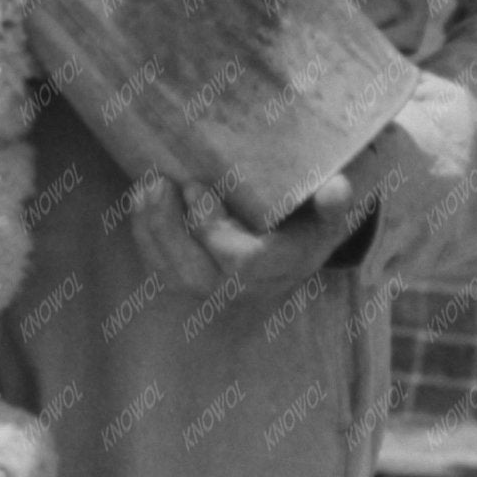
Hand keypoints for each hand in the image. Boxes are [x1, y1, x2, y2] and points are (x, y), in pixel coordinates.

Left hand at [129, 165, 380, 297]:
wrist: (298, 252)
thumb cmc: (312, 224)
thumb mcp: (331, 215)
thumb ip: (335, 203)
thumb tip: (338, 188)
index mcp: (282, 268)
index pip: (241, 263)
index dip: (212, 231)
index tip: (197, 188)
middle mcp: (247, 288)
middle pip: (196, 274)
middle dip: (169, 230)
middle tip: (158, 183)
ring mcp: (217, 293)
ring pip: (173, 274)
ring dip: (151, 230)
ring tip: (145, 187)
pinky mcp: (192, 285)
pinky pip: (161, 271)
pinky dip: (145, 236)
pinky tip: (139, 200)